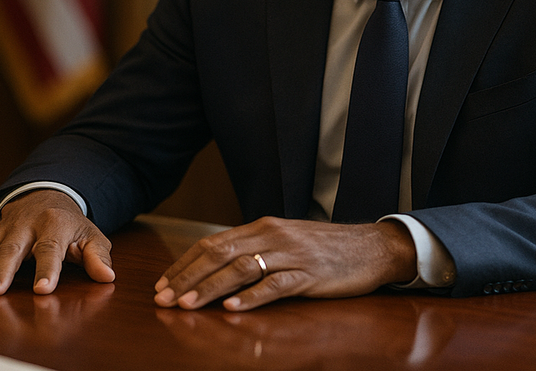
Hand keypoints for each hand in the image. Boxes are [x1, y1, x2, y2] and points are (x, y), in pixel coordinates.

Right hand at [0, 189, 114, 295]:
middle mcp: (25, 226)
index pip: (50, 248)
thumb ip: (98, 255)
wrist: (46, 196)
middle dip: (1, 270)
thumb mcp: (91, 235)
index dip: (47, 269)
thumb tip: (108, 276)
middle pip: (12, 249)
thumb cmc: (70, 224)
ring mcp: (2, 230)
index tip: (42, 289)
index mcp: (54, 225)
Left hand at [154, 217, 416, 310]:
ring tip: (187, 305)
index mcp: (263, 227)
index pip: (213, 242)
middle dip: (187, 277)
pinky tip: (233, 308)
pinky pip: (276, 285)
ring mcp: (292, 254)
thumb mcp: (286, 241)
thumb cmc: (327, 248)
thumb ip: (255, 249)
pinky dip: (252, 297)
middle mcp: (273, 235)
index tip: (162, 283)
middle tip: (163, 298)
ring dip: (210, 288)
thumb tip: (217, 265)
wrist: (373, 247)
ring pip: (241, 268)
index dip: (184, 263)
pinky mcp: (310, 274)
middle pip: (220, 253)